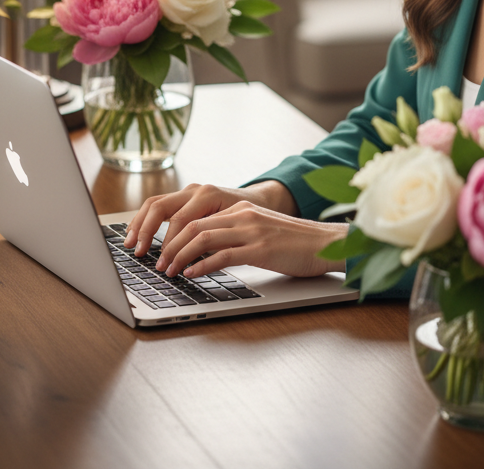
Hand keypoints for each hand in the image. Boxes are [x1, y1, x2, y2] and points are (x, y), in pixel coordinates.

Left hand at [156, 201, 347, 278]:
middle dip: (169, 246)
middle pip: (193, 225)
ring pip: (203, 238)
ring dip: (180, 256)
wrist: (325, 244)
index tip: (161, 251)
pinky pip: (223, 255)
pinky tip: (191, 274)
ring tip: (169, 271)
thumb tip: (205, 253)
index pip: (196, 218)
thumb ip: (236, 236)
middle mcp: (243, 214)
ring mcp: (251, 230)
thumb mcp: (260, 232)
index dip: (173, 235)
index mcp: (240, 209)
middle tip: (158, 264)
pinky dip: (202, 266)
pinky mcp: (260, 249)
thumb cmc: (294, 243)